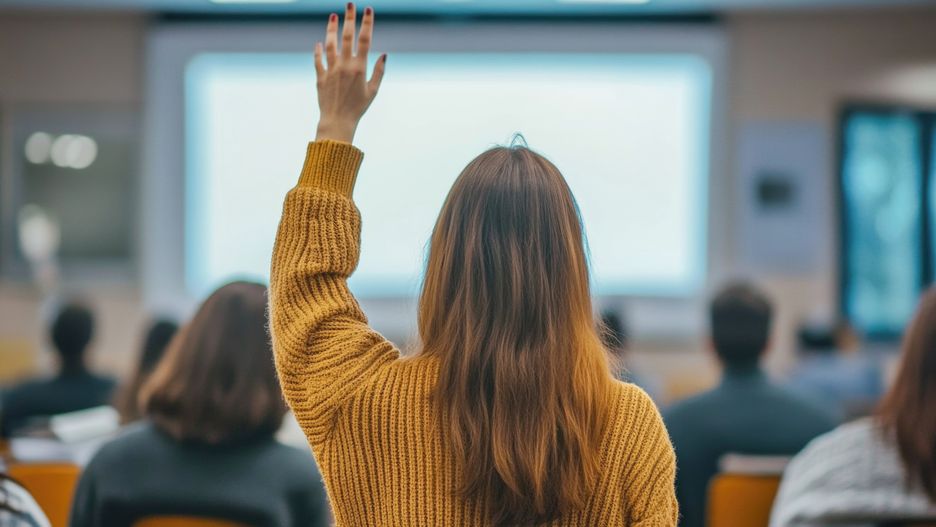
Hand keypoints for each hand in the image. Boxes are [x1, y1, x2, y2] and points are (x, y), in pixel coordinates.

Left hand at [314, 2, 385, 142]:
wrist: (337, 121)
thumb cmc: (358, 108)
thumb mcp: (373, 91)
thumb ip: (379, 72)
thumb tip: (384, 54)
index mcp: (359, 68)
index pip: (365, 40)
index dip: (367, 23)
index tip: (368, 10)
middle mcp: (344, 66)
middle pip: (347, 37)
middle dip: (349, 18)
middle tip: (349, 4)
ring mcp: (331, 70)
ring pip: (330, 44)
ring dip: (332, 29)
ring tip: (333, 16)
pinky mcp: (320, 77)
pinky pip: (318, 60)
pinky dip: (318, 50)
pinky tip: (320, 42)